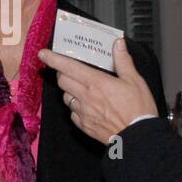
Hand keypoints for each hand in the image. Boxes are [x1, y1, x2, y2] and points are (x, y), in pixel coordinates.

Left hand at [38, 39, 156, 144]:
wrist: (137, 137)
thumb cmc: (137, 110)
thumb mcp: (135, 81)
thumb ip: (123, 61)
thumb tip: (118, 45)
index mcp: (96, 82)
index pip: (68, 67)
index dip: (53, 59)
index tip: (44, 54)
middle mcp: (85, 97)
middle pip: (62, 80)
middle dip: (62, 72)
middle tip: (69, 69)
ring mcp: (83, 112)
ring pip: (66, 97)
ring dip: (69, 90)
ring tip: (82, 88)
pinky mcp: (84, 125)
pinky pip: (72, 113)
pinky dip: (76, 107)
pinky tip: (86, 106)